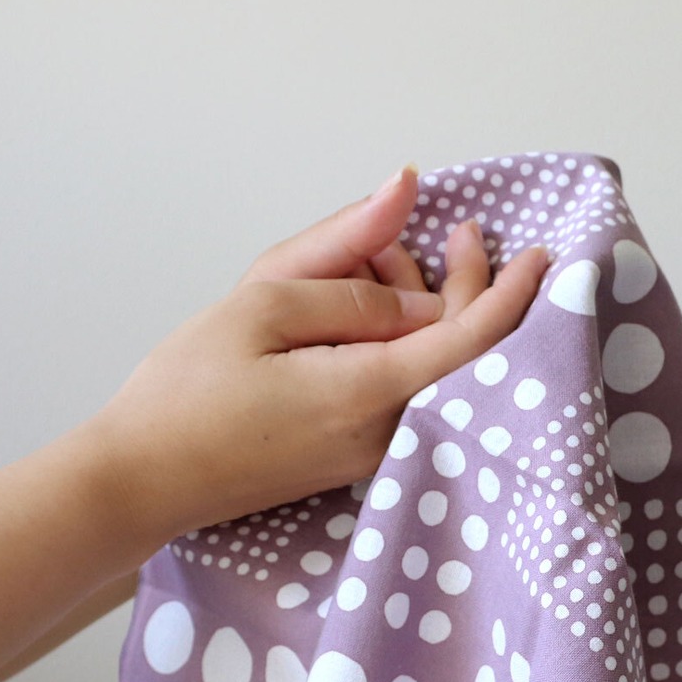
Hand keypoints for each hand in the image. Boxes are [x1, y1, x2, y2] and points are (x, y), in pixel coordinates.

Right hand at [86, 167, 549, 548]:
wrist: (140, 482)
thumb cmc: (184, 394)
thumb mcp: (259, 304)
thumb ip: (344, 256)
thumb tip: (405, 199)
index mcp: (368, 392)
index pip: (472, 340)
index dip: (512, 293)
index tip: (541, 252)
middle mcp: (383, 432)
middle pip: (456, 354)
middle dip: (457, 286)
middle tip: (437, 235)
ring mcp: (367, 453)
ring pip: (426, 371)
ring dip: (416, 312)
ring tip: (364, 266)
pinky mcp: (347, 459)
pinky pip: (397, 393)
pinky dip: (393, 346)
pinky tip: (354, 316)